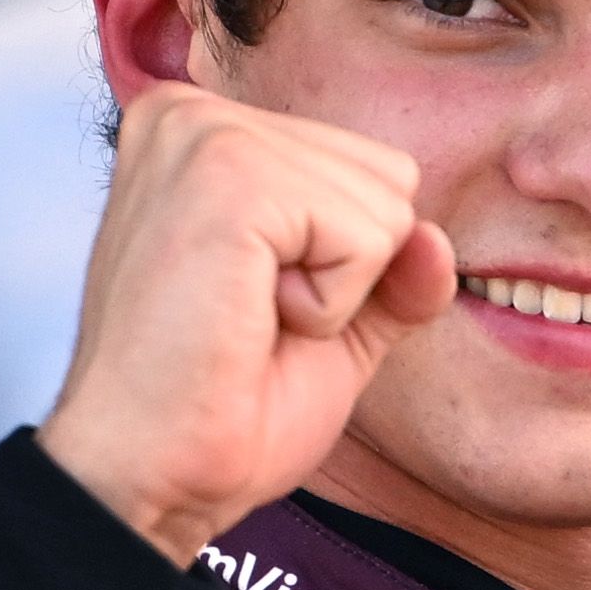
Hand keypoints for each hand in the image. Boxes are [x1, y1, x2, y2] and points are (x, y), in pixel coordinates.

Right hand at [38, 77, 457, 563]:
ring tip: (244, 319)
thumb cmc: (217, 407)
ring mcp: (208, 136)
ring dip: (337, 292)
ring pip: (385, 207)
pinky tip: (251, 321)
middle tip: (248, 319)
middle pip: (388, 177)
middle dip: (345, 272)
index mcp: (205, 130)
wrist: (152, 477)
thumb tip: (438, 240)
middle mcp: (196, 112)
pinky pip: (366, 237)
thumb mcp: (332, 325)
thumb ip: (391, 271)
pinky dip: (330, 305)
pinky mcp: (230, 177)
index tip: (252, 307)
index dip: (342, 266)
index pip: (366, 168)